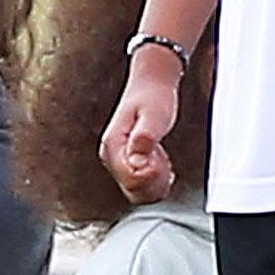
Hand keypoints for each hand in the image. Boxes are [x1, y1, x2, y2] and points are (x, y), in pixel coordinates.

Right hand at [99, 50, 182, 204]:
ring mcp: (119, 162)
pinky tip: (162, 161)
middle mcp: (111, 157)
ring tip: (162, 155)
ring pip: (139, 192)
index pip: (131, 179)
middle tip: (163, 154)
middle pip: (134, 190)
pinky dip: (157, 179)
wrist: (152, 83)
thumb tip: (137, 161)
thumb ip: (145, 137)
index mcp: (112, 146)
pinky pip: (143, 186)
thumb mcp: (154, 113)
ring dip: (157, 179)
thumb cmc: (153, 95)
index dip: (152, 174)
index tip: (160, 155)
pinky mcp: (128, 164)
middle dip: (155, 178)